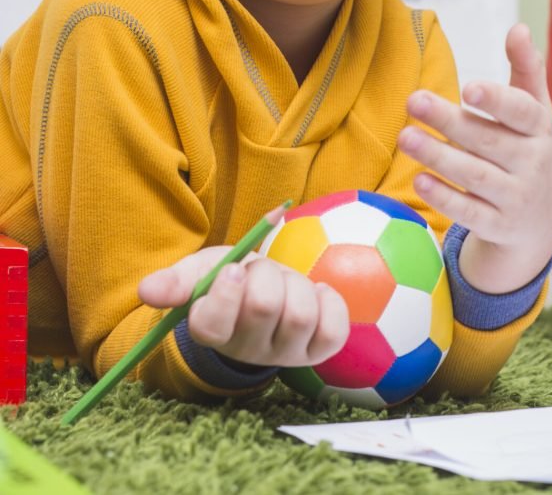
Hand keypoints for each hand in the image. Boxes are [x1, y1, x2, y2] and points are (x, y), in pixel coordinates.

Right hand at [138, 248, 349, 367]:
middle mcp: (248, 349)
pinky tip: (315, 293)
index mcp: (213, 330)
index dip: (226, 294)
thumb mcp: (202, 271)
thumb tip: (146, 290)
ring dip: (296, 285)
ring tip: (285, 283)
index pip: (212, 325)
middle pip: (263, 309)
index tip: (234, 268)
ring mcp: (285, 353)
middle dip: (265, 275)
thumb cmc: (232, 279)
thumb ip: (178, 280)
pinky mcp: (318, 349)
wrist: (266, 288)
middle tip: (259, 272)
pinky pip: (334, 328)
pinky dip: (328, 300)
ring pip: (300, 315)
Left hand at [397, 23, 551, 292]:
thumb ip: (525, 71)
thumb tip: (518, 27)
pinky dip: (445, 197)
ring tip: (405, 137)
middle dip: (450, 121)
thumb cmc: (530, 151)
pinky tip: (418, 179)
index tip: (468, 88)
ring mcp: (517, 197)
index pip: (521, 112)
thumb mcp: (535, 112)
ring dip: (439, 157)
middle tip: (413, 100)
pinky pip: (470, 212)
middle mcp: (533, 163)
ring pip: (476, 176)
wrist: (544, 221)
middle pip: (488, 141)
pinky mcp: (499, 226)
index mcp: (540, 129)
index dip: (497, 100)